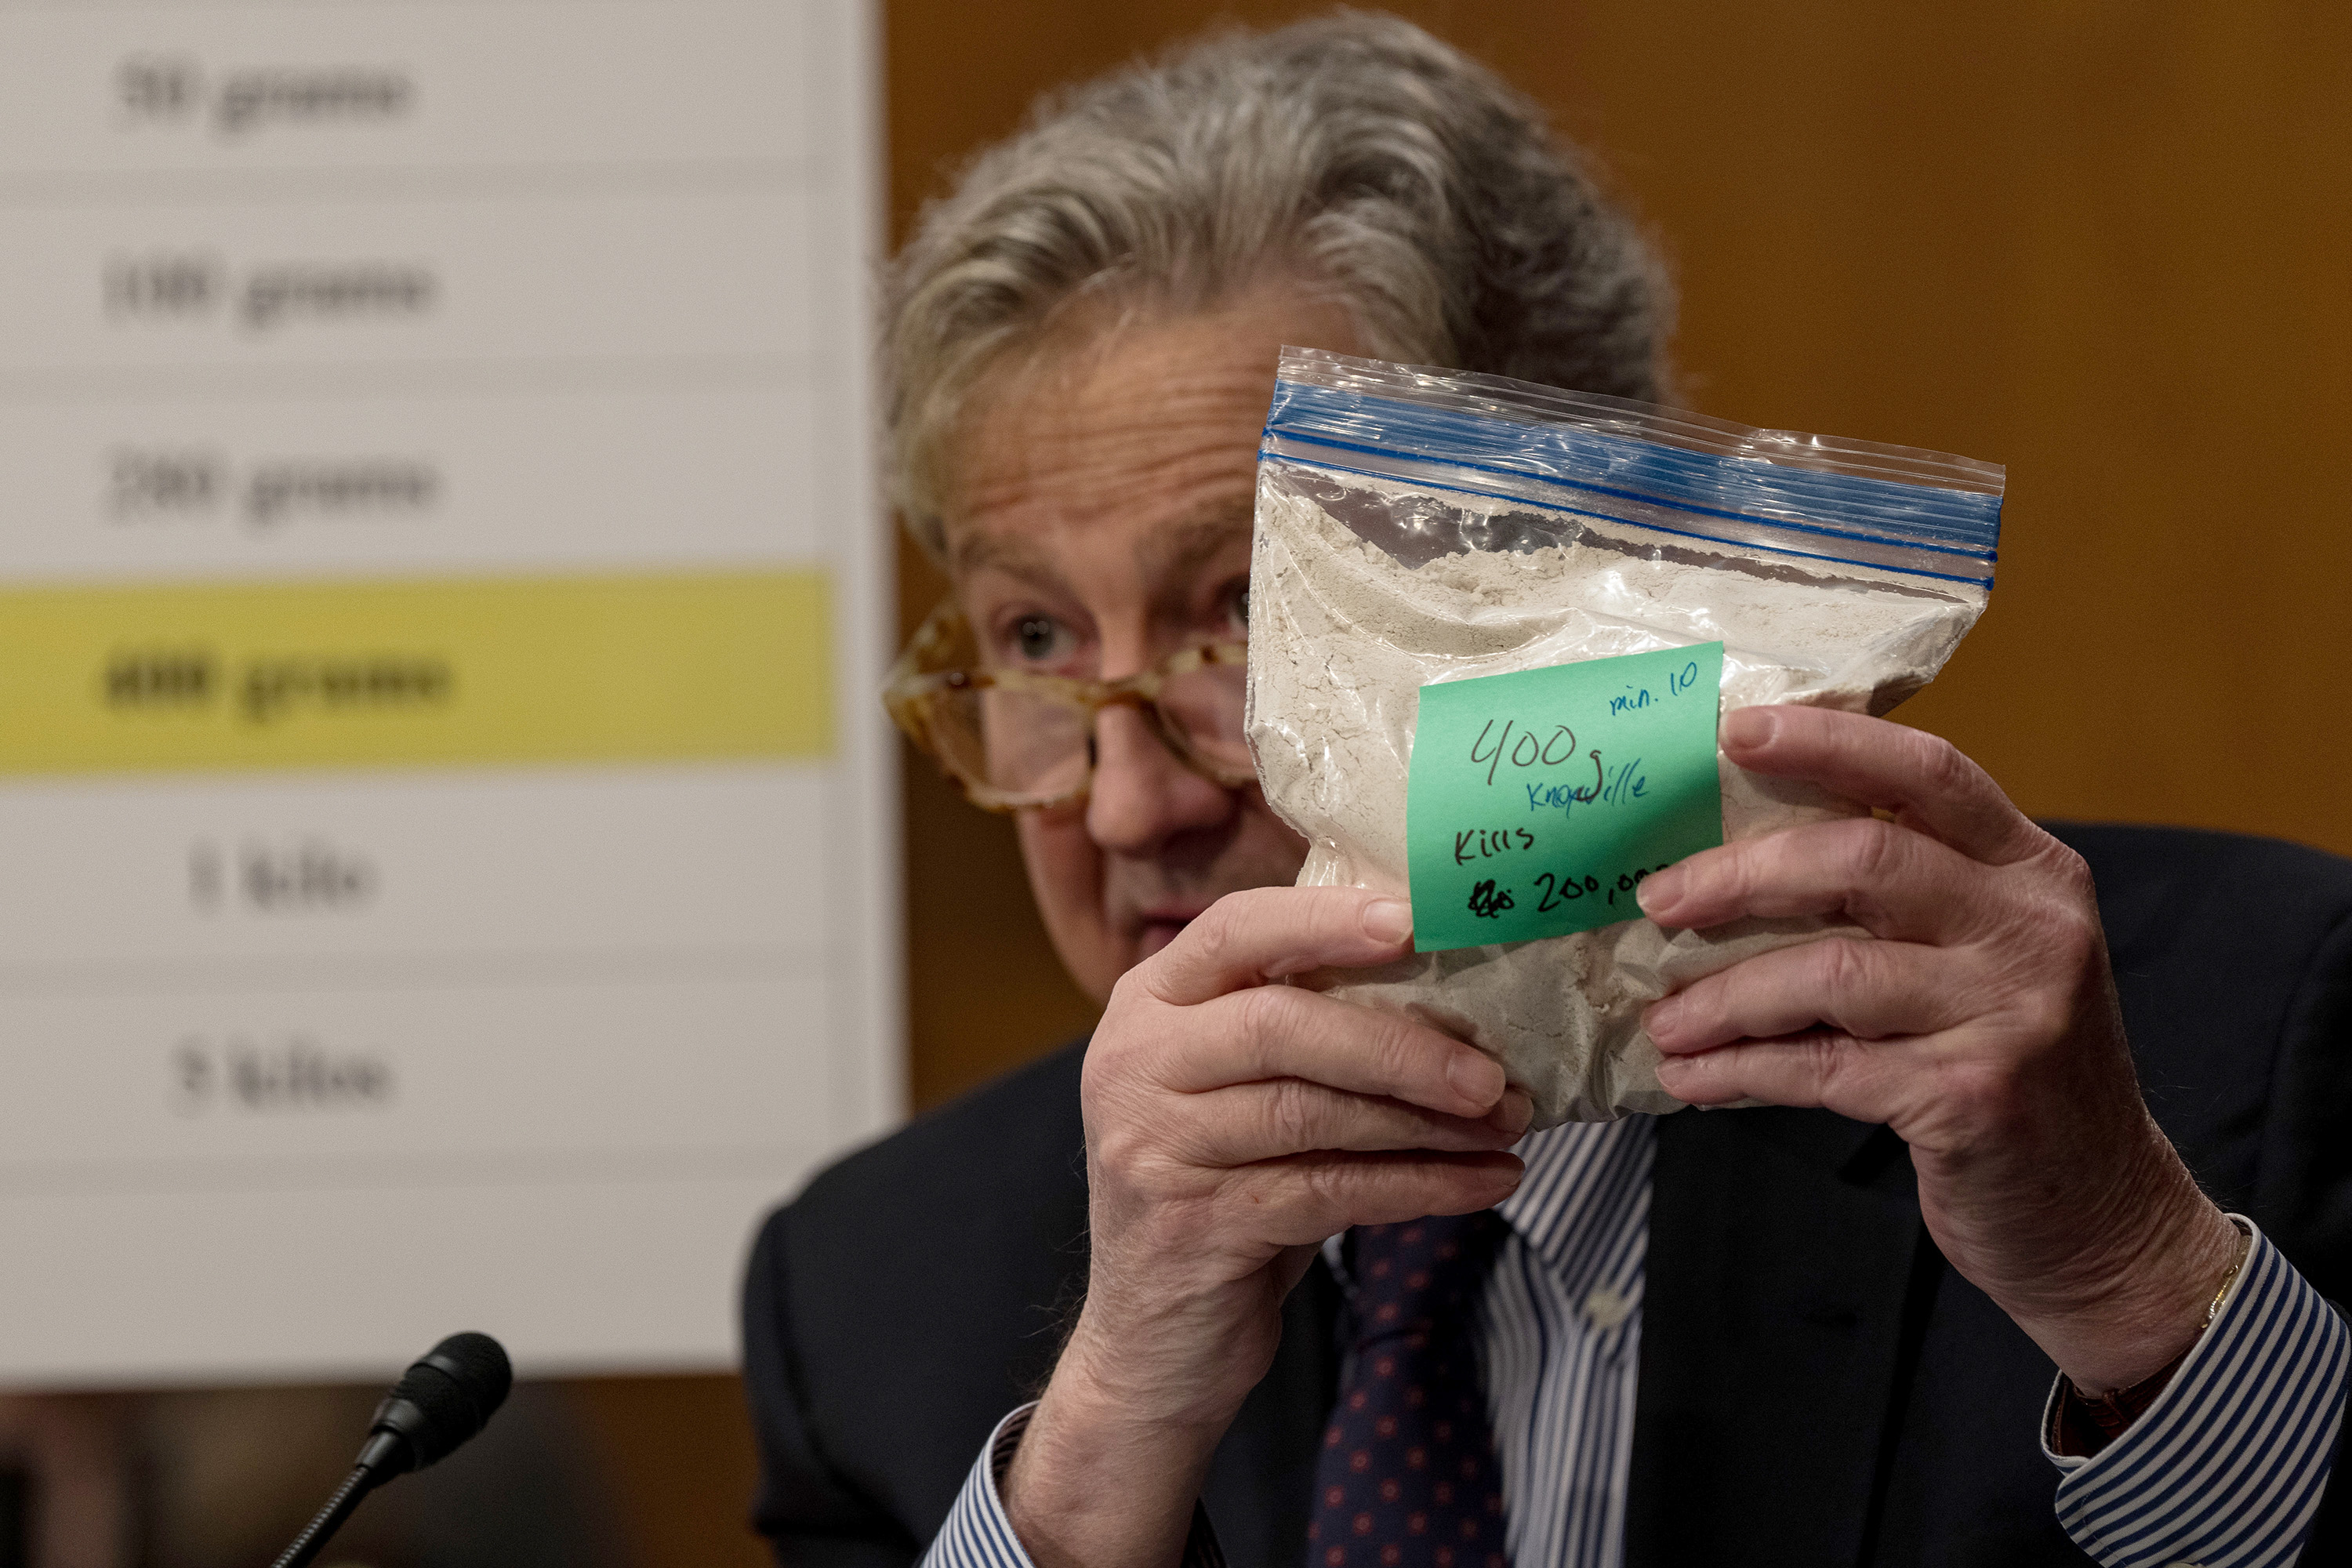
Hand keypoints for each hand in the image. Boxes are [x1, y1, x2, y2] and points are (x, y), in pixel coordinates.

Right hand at [1003, 885, 1528, 1567]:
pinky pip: (1330, 1190)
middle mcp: (1135, 1063)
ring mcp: (1156, 1146)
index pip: (1235, 929)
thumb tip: (1453, 987)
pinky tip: (1483, 1183)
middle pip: (1279, 1024)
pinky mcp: (1197, 1225)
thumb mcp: (1237, 1090)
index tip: (1416, 920)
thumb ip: (1301, 1028)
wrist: (1150, 1342)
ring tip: (1505, 1126)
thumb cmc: (1220, 1190)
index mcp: (1149, 1004)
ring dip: (1425, 1122)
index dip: (1325, 919)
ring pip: (1311, 1112)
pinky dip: (1420, 1185)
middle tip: (1493, 1073)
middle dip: (1401, 1044)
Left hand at [1637, 705, 2241, 1393]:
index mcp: (2032, 870)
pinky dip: (1743, 1070)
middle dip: (1738, 877)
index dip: (1828, 742)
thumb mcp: (1986, 958)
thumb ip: (1904, 899)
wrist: (2102, 1214)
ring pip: (1830, 972)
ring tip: (1663, 1020)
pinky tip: (1692, 1078)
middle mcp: (2033, 927)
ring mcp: (2011, 1012)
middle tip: (1656, 900)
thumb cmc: (2010, 1067)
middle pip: (1862, 859)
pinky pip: (1824, 1068)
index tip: (1733, 731)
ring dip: (1725, 996)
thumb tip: (1733, 857)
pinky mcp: (1973, 1097)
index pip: (1928, 771)